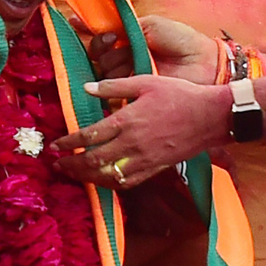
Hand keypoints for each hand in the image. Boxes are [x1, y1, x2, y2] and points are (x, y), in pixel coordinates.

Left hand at [52, 76, 231, 188]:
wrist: (210, 117)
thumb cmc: (179, 95)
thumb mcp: (146, 81)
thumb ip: (114, 84)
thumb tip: (86, 87)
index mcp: (127, 120)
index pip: (89, 135)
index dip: (69, 142)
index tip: (56, 145)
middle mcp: (132, 143)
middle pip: (93, 161)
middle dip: (72, 165)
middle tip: (58, 165)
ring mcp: (144, 159)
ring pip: (108, 175)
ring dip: (87, 177)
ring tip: (75, 175)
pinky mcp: (155, 168)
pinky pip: (128, 182)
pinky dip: (111, 183)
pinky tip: (103, 180)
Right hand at [88, 15, 218, 82]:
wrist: (202, 62)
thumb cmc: (180, 40)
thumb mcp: (151, 25)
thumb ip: (125, 26)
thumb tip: (101, 28)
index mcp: (129, 39)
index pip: (101, 35)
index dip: (86, 28)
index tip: (73, 21)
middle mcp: (125, 57)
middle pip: (97, 54)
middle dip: (100, 45)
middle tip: (112, 40)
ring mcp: (128, 76)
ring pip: (102, 70)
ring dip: (108, 60)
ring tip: (124, 56)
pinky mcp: (133, 93)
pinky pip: (112, 90)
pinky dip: (108, 83)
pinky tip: (116, 73)